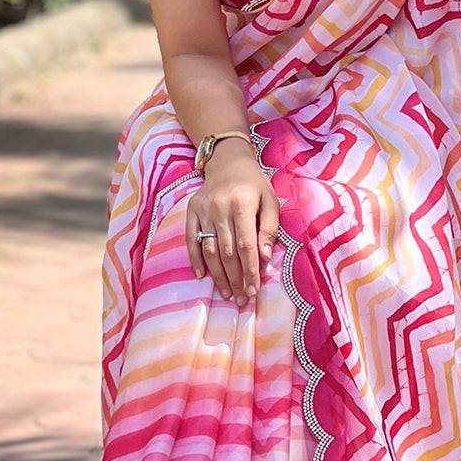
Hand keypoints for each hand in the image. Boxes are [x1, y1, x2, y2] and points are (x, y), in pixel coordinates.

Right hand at [185, 144, 280, 303]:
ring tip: (226, 293)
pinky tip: (201, 276)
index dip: (250, 270)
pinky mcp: (191, 211)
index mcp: (243, 204)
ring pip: (209, 249)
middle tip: (241, 299)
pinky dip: (195, 259)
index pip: (246, 245)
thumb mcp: (270, 201)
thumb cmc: (254, 185)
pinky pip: (190, 240)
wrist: (228, 162)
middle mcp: (220, 208)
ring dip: (217, 275)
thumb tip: (264, 258)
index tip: (254, 290)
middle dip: (235, 278)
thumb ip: (269, 229)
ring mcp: (203, 210)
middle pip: (227, 252)